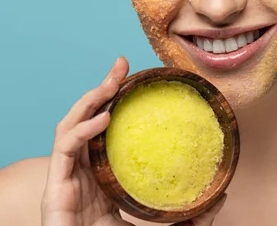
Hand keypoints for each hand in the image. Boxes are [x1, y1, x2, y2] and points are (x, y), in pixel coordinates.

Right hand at [40, 56, 227, 225]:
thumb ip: (189, 216)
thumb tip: (222, 197)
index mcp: (102, 174)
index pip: (107, 128)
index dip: (119, 101)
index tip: (138, 78)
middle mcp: (82, 170)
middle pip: (87, 118)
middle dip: (102, 87)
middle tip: (121, 65)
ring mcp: (65, 178)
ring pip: (70, 125)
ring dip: (89, 99)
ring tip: (110, 83)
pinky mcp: (54, 188)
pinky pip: (64, 148)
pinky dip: (82, 129)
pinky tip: (103, 118)